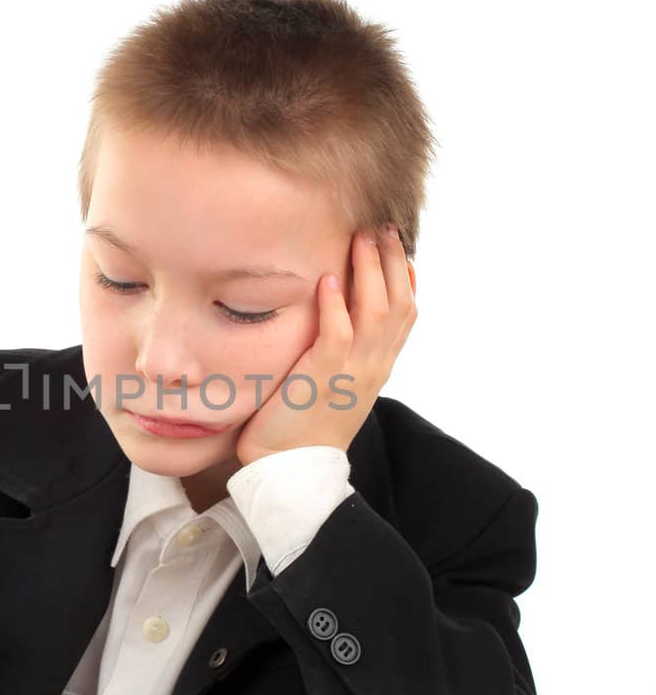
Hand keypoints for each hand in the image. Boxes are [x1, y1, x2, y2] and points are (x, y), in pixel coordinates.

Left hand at [235, 223, 416, 463]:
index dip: (406, 277)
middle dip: (392, 261)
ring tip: (360, 238)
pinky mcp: (323, 378)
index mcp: (378, 366)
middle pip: (398, 303)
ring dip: (369, 272)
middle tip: (381, 226)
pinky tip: (329, 281)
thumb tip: (341, 314)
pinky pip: (338, 336)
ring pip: (375, 313)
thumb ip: (344, 349)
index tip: (398, 245)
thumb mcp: (335, 382)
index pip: (406, 314)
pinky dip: (336, 307)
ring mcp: (352, 372)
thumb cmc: (302, 425)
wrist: (289, 469)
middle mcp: (373, 366)